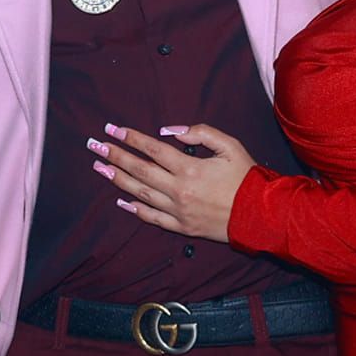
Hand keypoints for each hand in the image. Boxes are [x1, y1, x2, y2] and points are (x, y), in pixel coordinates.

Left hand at [90, 122, 254, 241]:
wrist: (261, 215)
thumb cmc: (247, 178)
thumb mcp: (230, 146)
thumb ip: (200, 133)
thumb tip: (169, 131)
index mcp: (189, 168)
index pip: (152, 149)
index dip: (130, 137)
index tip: (112, 128)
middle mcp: (179, 190)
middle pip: (139, 170)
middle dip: (114, 155)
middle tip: (94, 145)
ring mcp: (178, 211)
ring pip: (140, 193)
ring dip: (117, 179)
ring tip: (100, 167)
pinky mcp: (182, 227)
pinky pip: (152, 217)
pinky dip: (135, 209)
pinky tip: (121, 200)